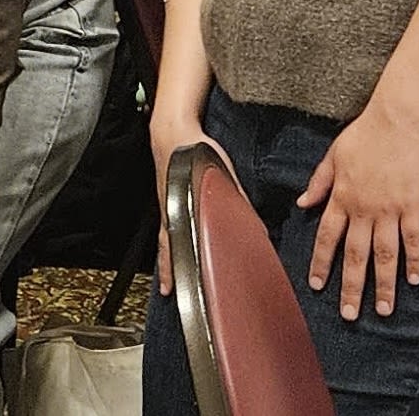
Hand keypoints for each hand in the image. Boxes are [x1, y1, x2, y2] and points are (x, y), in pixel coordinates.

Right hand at [148, 112, 233, 294]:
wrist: (173, 129)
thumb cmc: (192, 151)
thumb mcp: (222, 178)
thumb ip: (237, 200)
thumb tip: (254, 224)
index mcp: (177, 210)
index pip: (171, 246)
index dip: (171, 269)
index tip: (169, 289)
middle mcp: (167, 210)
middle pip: (165, 247)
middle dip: (167, 269)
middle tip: (166, 289)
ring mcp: (165, 203)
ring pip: (164, 236)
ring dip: (167, 254)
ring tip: (169, 269)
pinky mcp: (167, 194)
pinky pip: (166, 221)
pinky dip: (169, 235)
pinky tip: (178, 234)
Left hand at [298, 97, 418, 318]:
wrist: (396, 118)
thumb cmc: (364, 133)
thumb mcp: (332, 154)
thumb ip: (319, 182)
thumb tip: (302, 204)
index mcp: (341, 196)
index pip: (327, 237)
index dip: (321, 263)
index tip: (318, 286)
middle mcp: (363, 207)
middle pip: (355, 254)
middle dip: (351, 287)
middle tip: (349, 315)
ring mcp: (389, 208)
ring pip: (385, 254)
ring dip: (383, 283)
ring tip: (384, 309)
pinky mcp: (413, 204)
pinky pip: (414, 238)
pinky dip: (415, 260)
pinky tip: (414, 280)